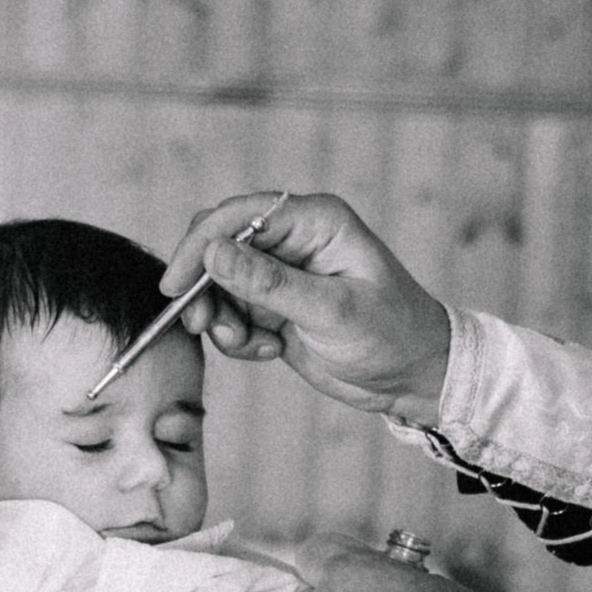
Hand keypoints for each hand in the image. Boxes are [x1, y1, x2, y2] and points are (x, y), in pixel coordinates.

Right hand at [159, 192, 454, 422]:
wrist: (413, 377)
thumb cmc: (392, 335)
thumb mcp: (331, 312)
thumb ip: (269, 283)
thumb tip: (213, 253)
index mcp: (315, 221)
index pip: (239, 214)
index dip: (201, 243)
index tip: (178, 285)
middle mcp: (293, 240)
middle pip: (219, 245)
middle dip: (205, 286)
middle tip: (203, 325)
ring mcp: (281, 273)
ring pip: (218, 283)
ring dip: (221, 317)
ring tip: (252, 345)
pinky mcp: (273, 305)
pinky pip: (230, 312)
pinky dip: (237, 336)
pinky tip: (269, 350)